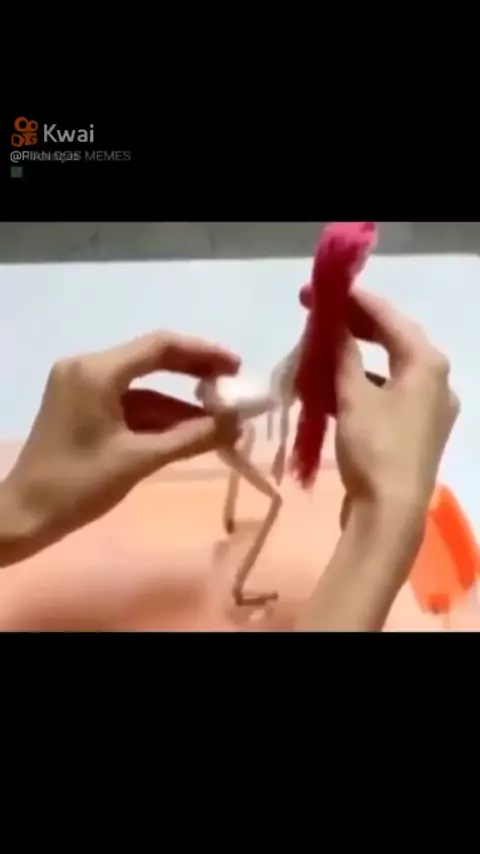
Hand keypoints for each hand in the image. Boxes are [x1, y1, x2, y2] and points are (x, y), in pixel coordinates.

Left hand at [1, 332, 240, 557]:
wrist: (24, 515)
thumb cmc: (78, 484)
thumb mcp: (140, 459)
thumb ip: (192, 437)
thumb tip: (238, 423)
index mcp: (96, 371)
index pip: (160, 347)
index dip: (204, 354)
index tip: (237, 369)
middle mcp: (87, 368)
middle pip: (152, 360)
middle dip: (195, 374)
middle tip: (233, 387)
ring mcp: (82, 387)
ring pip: (143, 387)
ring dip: (180, 403)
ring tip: (221, 419)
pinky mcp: (82, 407)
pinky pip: (129, 404)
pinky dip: (158, 417)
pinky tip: (190, 431)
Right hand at [335, 291, 459, 525]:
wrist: (391, 513)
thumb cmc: (375, 448)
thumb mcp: (353, 396)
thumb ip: (341, 355)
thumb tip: (330, 324)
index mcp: (427, 364)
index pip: (389, 317)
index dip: (352, 301)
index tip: (319, 290)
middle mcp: (435, 381)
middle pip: (392, 340)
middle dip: (354, 327)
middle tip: (317, 314)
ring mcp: (428, 408)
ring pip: (387, 369)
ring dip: (354, 358)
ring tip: (320, 349)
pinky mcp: (413, 431)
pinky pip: (386, 395)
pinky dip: (360, 386)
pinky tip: (331, 388)